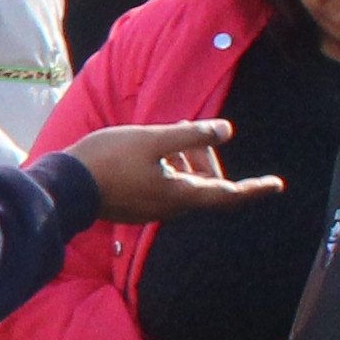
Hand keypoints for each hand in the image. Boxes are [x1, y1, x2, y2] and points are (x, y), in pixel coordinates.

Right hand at [68, 116, 283, 224]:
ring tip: (169, 134)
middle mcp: (171, 208)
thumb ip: (191, 135)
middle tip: (191, 129)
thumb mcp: (151, 140)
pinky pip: (165, 188)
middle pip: (205, 185)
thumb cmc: (107, 161)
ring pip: (185, 185)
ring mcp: (152, 209)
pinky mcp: (136, 206)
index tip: (276, 185)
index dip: (255, 188)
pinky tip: (150, 151)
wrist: (64, 188)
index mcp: (181, 194)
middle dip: (206, 157)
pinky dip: (169, 168)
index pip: (228, 193)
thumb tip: (226, 130)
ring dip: (186, 160)